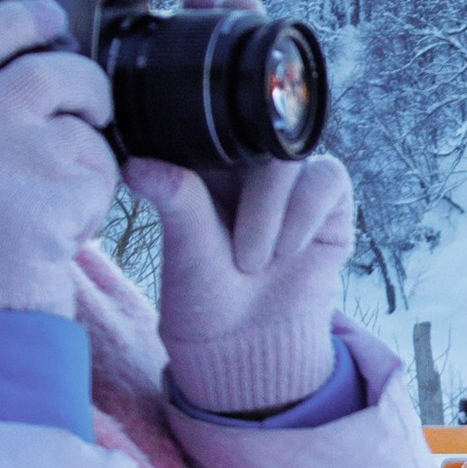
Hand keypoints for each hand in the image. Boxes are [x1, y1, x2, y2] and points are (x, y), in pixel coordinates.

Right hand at [0, 0, 117, 315]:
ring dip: (91, 152)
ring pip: (84, 125)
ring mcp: (21, 150)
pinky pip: (103, 173)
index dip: (21, 18)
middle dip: (85, 84)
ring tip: (67, 188)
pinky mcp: (63, 184)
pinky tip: (65, 227)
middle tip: (90, 106)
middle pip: (52, 69)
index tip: (50, 18)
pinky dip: (95, 200)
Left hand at [125, 147, 354, 415]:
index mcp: (206, 165)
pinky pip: (327, 181)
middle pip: (259, 141)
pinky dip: (306, 215)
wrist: (251, 342)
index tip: (203, 189)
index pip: (215, 125)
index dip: (213, 143)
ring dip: (275, 213)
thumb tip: (137, 164)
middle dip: (253, 202)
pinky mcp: (330, 202)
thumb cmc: (206, 295)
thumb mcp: (186, 249)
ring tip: (258, 263)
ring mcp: (292, 182)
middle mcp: (250, 166)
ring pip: (292, 161)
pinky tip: (290, 251)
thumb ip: (175, 200)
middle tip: (240, 259)